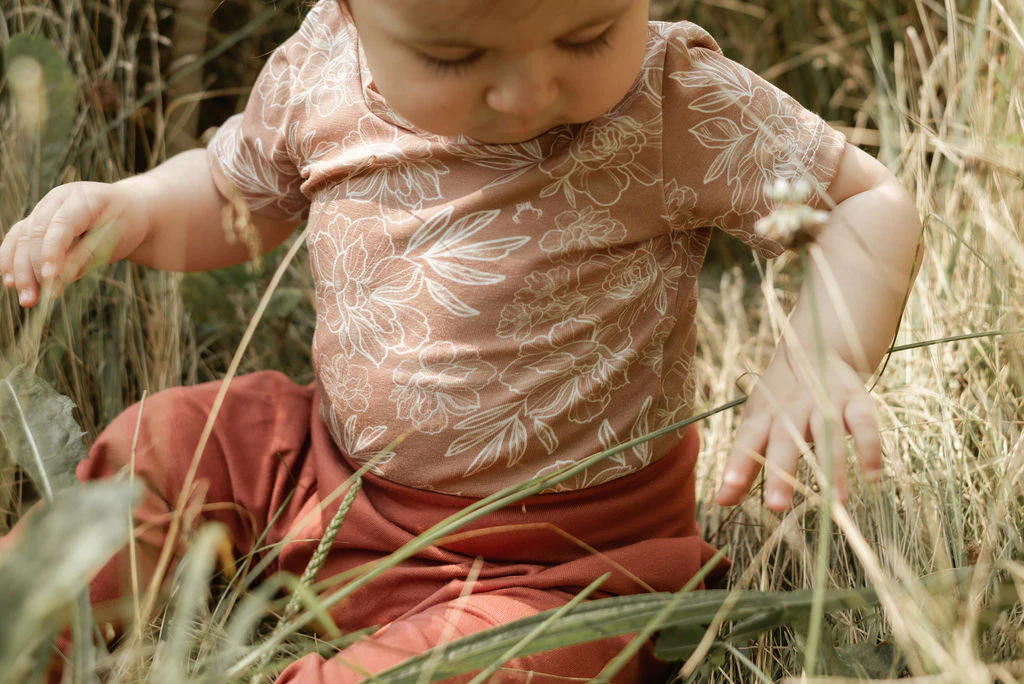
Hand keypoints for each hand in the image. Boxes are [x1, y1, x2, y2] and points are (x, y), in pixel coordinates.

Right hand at [1, 181, 149, 306]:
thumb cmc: (125, 226)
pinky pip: (17, 238)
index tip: (50, 280)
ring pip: (21, 238)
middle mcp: (57, 199)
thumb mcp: (116, 240)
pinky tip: (11, 282)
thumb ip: (88, 256)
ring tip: (26, 300)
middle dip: (32, 269)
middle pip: (35, 233)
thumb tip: (60, 278)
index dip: (52, 252)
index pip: (61, 225)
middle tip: (34, 300)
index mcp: (83, 198)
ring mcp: (44, 208)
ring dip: (20, 271)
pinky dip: (12, 260)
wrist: (127, 210)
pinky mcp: (36, 221)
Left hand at [716, 352, 881, 510]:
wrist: (815, 346)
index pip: (747, 438)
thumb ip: (743, 465)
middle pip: (785, 439)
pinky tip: (872, 477)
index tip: (728, 488)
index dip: (738, 462)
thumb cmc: (779, 400)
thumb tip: (720, 502)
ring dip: (833, 468)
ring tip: (836, 503)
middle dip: (780, 471)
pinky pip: (864, 424)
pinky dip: (869, 448)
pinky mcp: (855, 400)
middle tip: (777, 505)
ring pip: (828, 435)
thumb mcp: (757, 425)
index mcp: (764, 414)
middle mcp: (792, 408)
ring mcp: (824, 402)